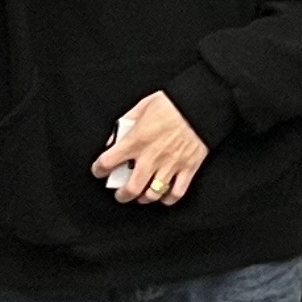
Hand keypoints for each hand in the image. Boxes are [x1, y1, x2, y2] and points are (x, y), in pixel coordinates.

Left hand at [92, 92, 206, 207]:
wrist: (202, 103)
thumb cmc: (174, 103)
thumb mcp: (143, 106)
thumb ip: (126, 123)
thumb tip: (115, 138)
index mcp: (137, 140)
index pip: (107, 162)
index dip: (99, 169)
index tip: (100, 170)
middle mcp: (152, 156)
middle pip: (131, 189)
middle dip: (122, 195)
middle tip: (121, 193)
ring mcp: (171, 164)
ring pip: (153, 194)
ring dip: (144, 198)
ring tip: (142, 195)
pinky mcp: (188, 168)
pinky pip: (177, 192)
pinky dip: (168, 198)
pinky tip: (164, 195)